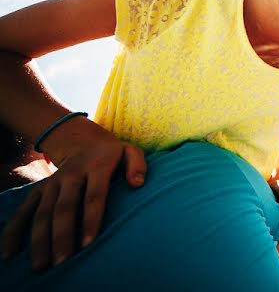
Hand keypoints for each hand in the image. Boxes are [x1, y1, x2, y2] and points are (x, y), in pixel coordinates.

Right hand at [1, 117, 145, 270]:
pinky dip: (13, 231)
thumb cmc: (112, 155)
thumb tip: (137, 184)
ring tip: (40, 265)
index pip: (93, 196)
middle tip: (62, 261)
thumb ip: (137, 165)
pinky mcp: (39, 190)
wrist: (82, 141)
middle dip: (61, 235)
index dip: (90, 219)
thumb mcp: (130, 151)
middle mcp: (70, 175)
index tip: (87, 243)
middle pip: (64, 208)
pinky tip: (9, 254)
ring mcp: (52, 183)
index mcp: (95, 167)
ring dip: (39, 239)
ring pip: (42, 213)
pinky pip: (23, 211)